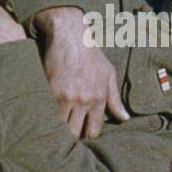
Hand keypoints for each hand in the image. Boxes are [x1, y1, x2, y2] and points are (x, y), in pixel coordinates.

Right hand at [33, 6, 129, 138]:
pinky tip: (47, 121)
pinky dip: (48, 119)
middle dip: (74, 136)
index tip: (84, 134)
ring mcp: (66, 97)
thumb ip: (115, 99)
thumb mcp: (108, 74)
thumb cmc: (90, 54)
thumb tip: (125, 118)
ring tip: (57, 133)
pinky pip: (48, 114)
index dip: (89, 135)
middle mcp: (83, 100)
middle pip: (77, 132)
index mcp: (98, 98)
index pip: (94, 130)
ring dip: (60, 130)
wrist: (69, 34)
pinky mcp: (50, 91)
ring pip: (61, 126)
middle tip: (70, 136)